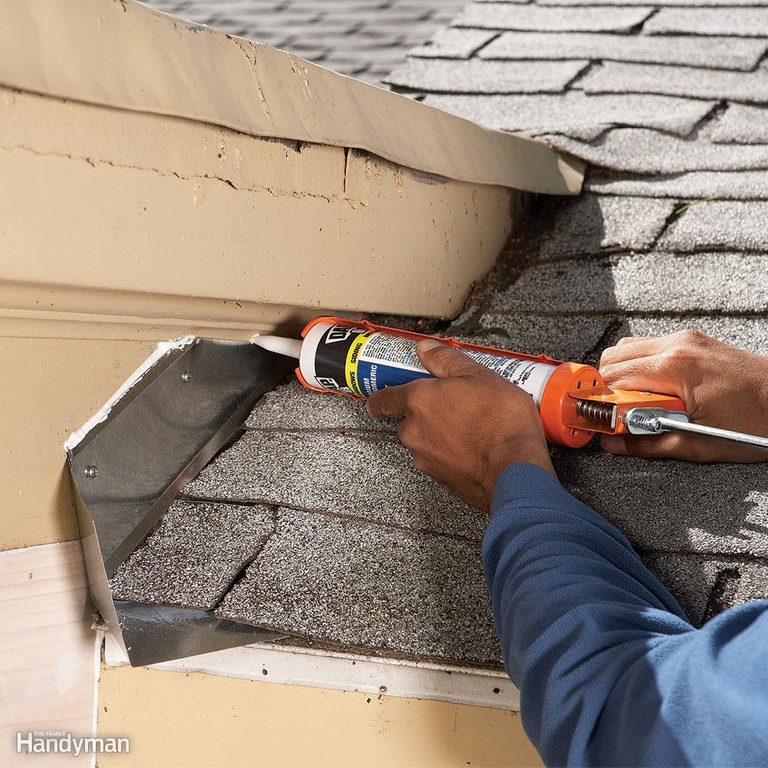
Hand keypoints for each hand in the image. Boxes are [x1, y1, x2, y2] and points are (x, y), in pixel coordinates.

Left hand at [366, 340, 554, 510]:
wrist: (515, 471)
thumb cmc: (500, 421)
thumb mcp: (479, 376)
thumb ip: (446, 360)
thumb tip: (425, 348)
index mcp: (418, 401)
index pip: (383, 400)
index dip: (381, 399)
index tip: (383, 398)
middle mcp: (414, 431)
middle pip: (408, 421)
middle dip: (426, 415)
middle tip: (453, 406)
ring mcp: (426, 459)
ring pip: (425, 442)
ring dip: (441, 435)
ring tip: (472, 427)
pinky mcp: (441, 480)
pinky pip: (440, 460)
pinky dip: (452, 454)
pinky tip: (476, 447)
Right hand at [599, 329, 767, 462]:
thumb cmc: (758, 421)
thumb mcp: (698, 444)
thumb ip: (648, 444)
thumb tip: (615, 444)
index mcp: (675, 367)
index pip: (613, 377)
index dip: (601, 401)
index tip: (599, 418)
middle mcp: (677, 345)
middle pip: (613, 358)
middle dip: (607, 387)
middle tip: (618, 413)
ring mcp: (685, 339)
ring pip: (627, 348)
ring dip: (622, 374)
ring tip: (637, 402)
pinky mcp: (693, 341)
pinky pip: (649, 346)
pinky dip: (641, 366)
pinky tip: (655, 390)